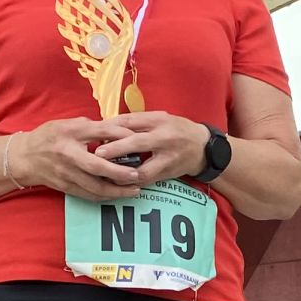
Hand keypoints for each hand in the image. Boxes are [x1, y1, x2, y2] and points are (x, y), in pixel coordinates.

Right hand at [14, 118, 141, 199]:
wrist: (24, 157)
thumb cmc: (49, 137)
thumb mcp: (68, 124)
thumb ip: (92, 127)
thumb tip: (118, 130)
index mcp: (70, 133)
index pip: (100, 132)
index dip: (120, 136)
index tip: (136, 140)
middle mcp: (68, 154)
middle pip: (98, 167)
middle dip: (120, 173)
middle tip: (137, 175)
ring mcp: (66, 173)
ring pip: (95, 187)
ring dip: (117, 191)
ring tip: (134, 190)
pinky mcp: (66, 187)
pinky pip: (89, 195)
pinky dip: (105, 196)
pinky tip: (118, 195)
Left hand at [92, 111, 208, 185]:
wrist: (202, 147)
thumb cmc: (177, 129)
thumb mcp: (160, 118)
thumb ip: (137, 121)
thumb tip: (109, 126)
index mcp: (160, 121)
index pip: (133, 121)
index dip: (113, 126)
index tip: (97, 131)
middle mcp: (164, 139)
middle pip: (137, 142)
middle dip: (116, 149)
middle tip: (98, 154)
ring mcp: (167, 159)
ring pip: (142, 169)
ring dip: (122, 174)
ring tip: (105, 174)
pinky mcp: (167, 174)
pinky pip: (146, 181)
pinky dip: (131, 182)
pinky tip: (118, 182)